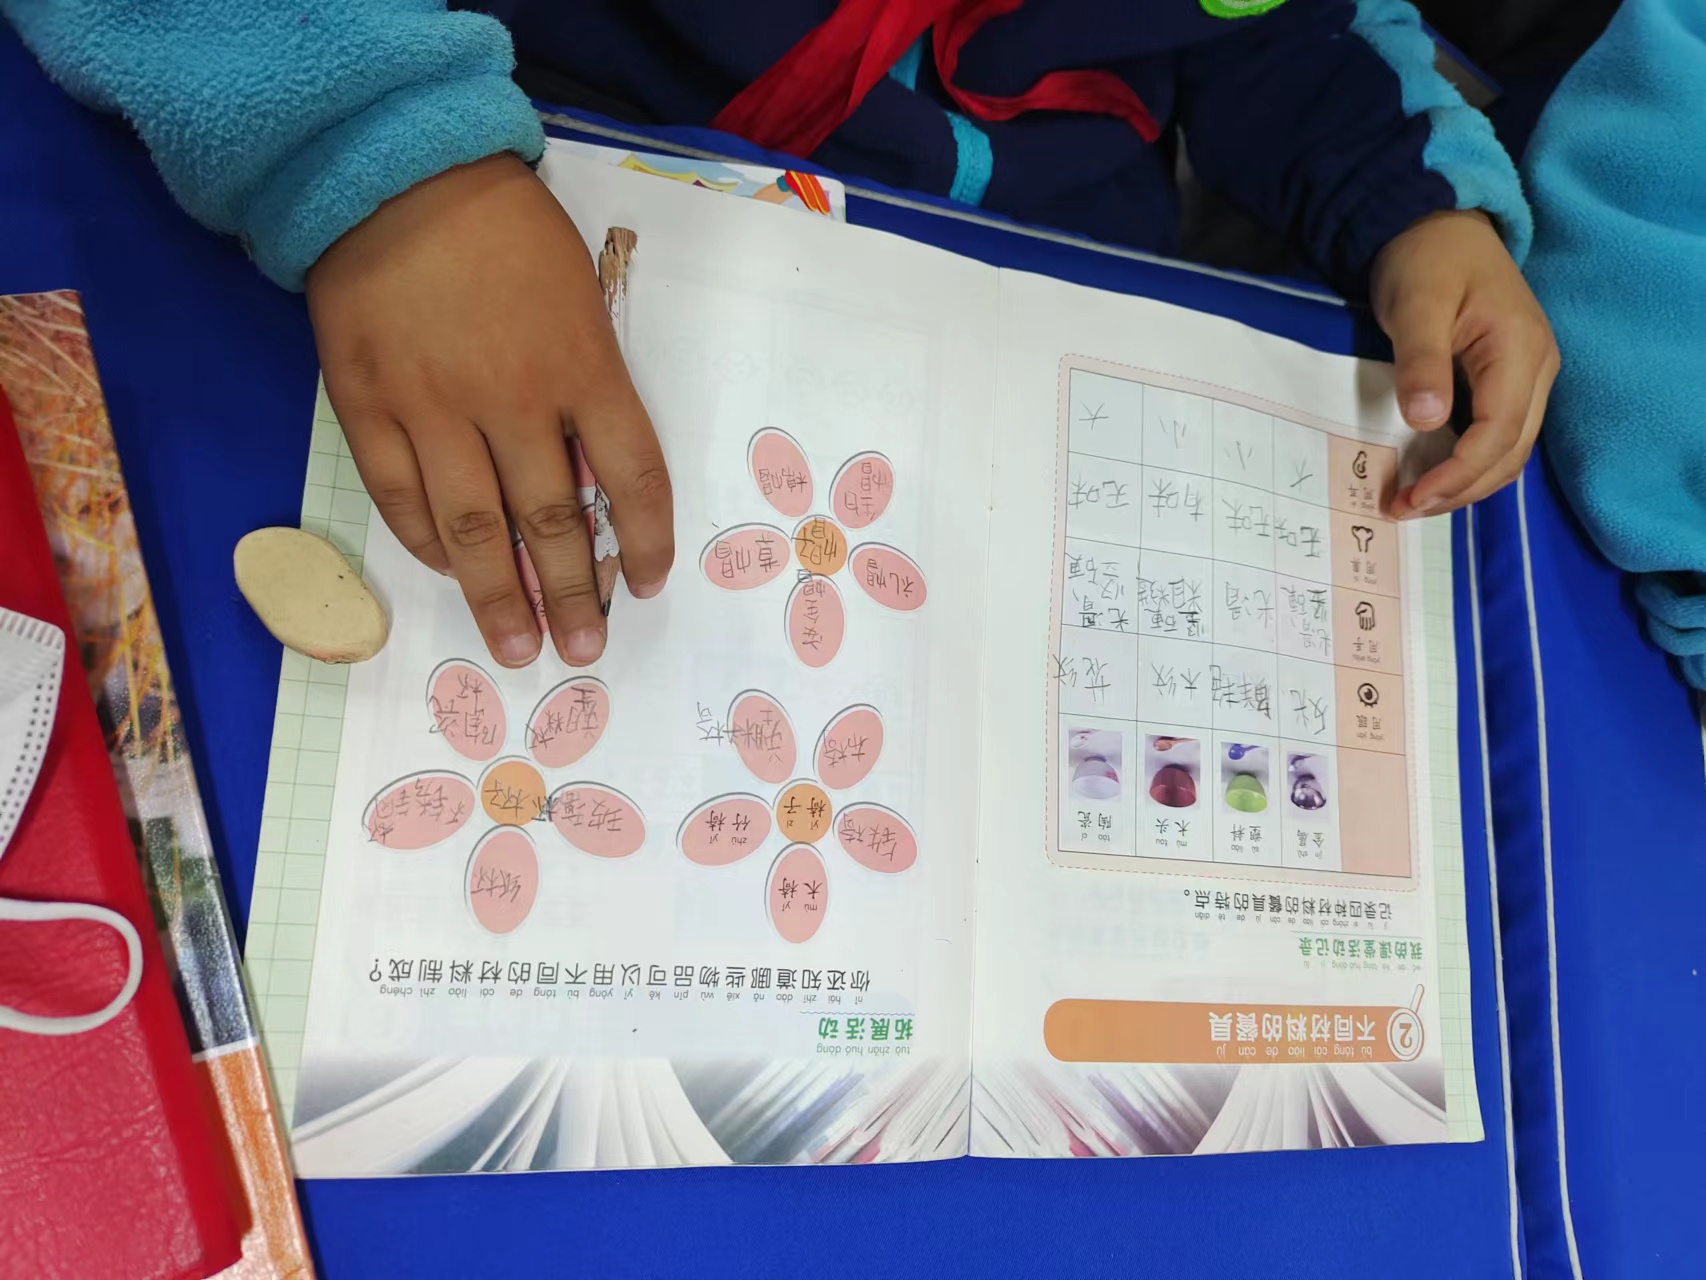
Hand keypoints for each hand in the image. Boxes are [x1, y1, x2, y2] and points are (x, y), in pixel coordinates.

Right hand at [306, 153, 672, 668]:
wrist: (391, 173)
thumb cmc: (504, 230)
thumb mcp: (578, 294)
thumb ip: (587, 383)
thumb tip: (588, 479)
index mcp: (581, 364)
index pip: (632, 475)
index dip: (646, 540)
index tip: (647, 584)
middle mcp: (514, 398)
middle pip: (552, 522)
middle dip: (573, 597)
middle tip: (583, 653)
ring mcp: (434, 407)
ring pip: (474, 528)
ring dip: (500, 597)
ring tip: (518, 648)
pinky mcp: (368, 405)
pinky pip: (401, 497)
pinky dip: (427, 544)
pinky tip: (450, 572)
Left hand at [1370, 209, 1558, 518]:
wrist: (1437, 224)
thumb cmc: (1426, 259)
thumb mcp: (1415, 304)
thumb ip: (1422, 361)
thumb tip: (1427, 421)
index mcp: (1520, 350)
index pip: (1498, 434)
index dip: (1458, 474)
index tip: (1412, 497)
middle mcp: (1536, 368)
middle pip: (1510, 453)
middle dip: (1461, 490)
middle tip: (1405, 509)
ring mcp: (1528, 375)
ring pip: (1510, 451)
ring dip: (1466, 483)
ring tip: (1415, 501)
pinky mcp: (1509, 378)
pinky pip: (1498, 434)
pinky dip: (1469, 462)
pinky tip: (1432, 473)